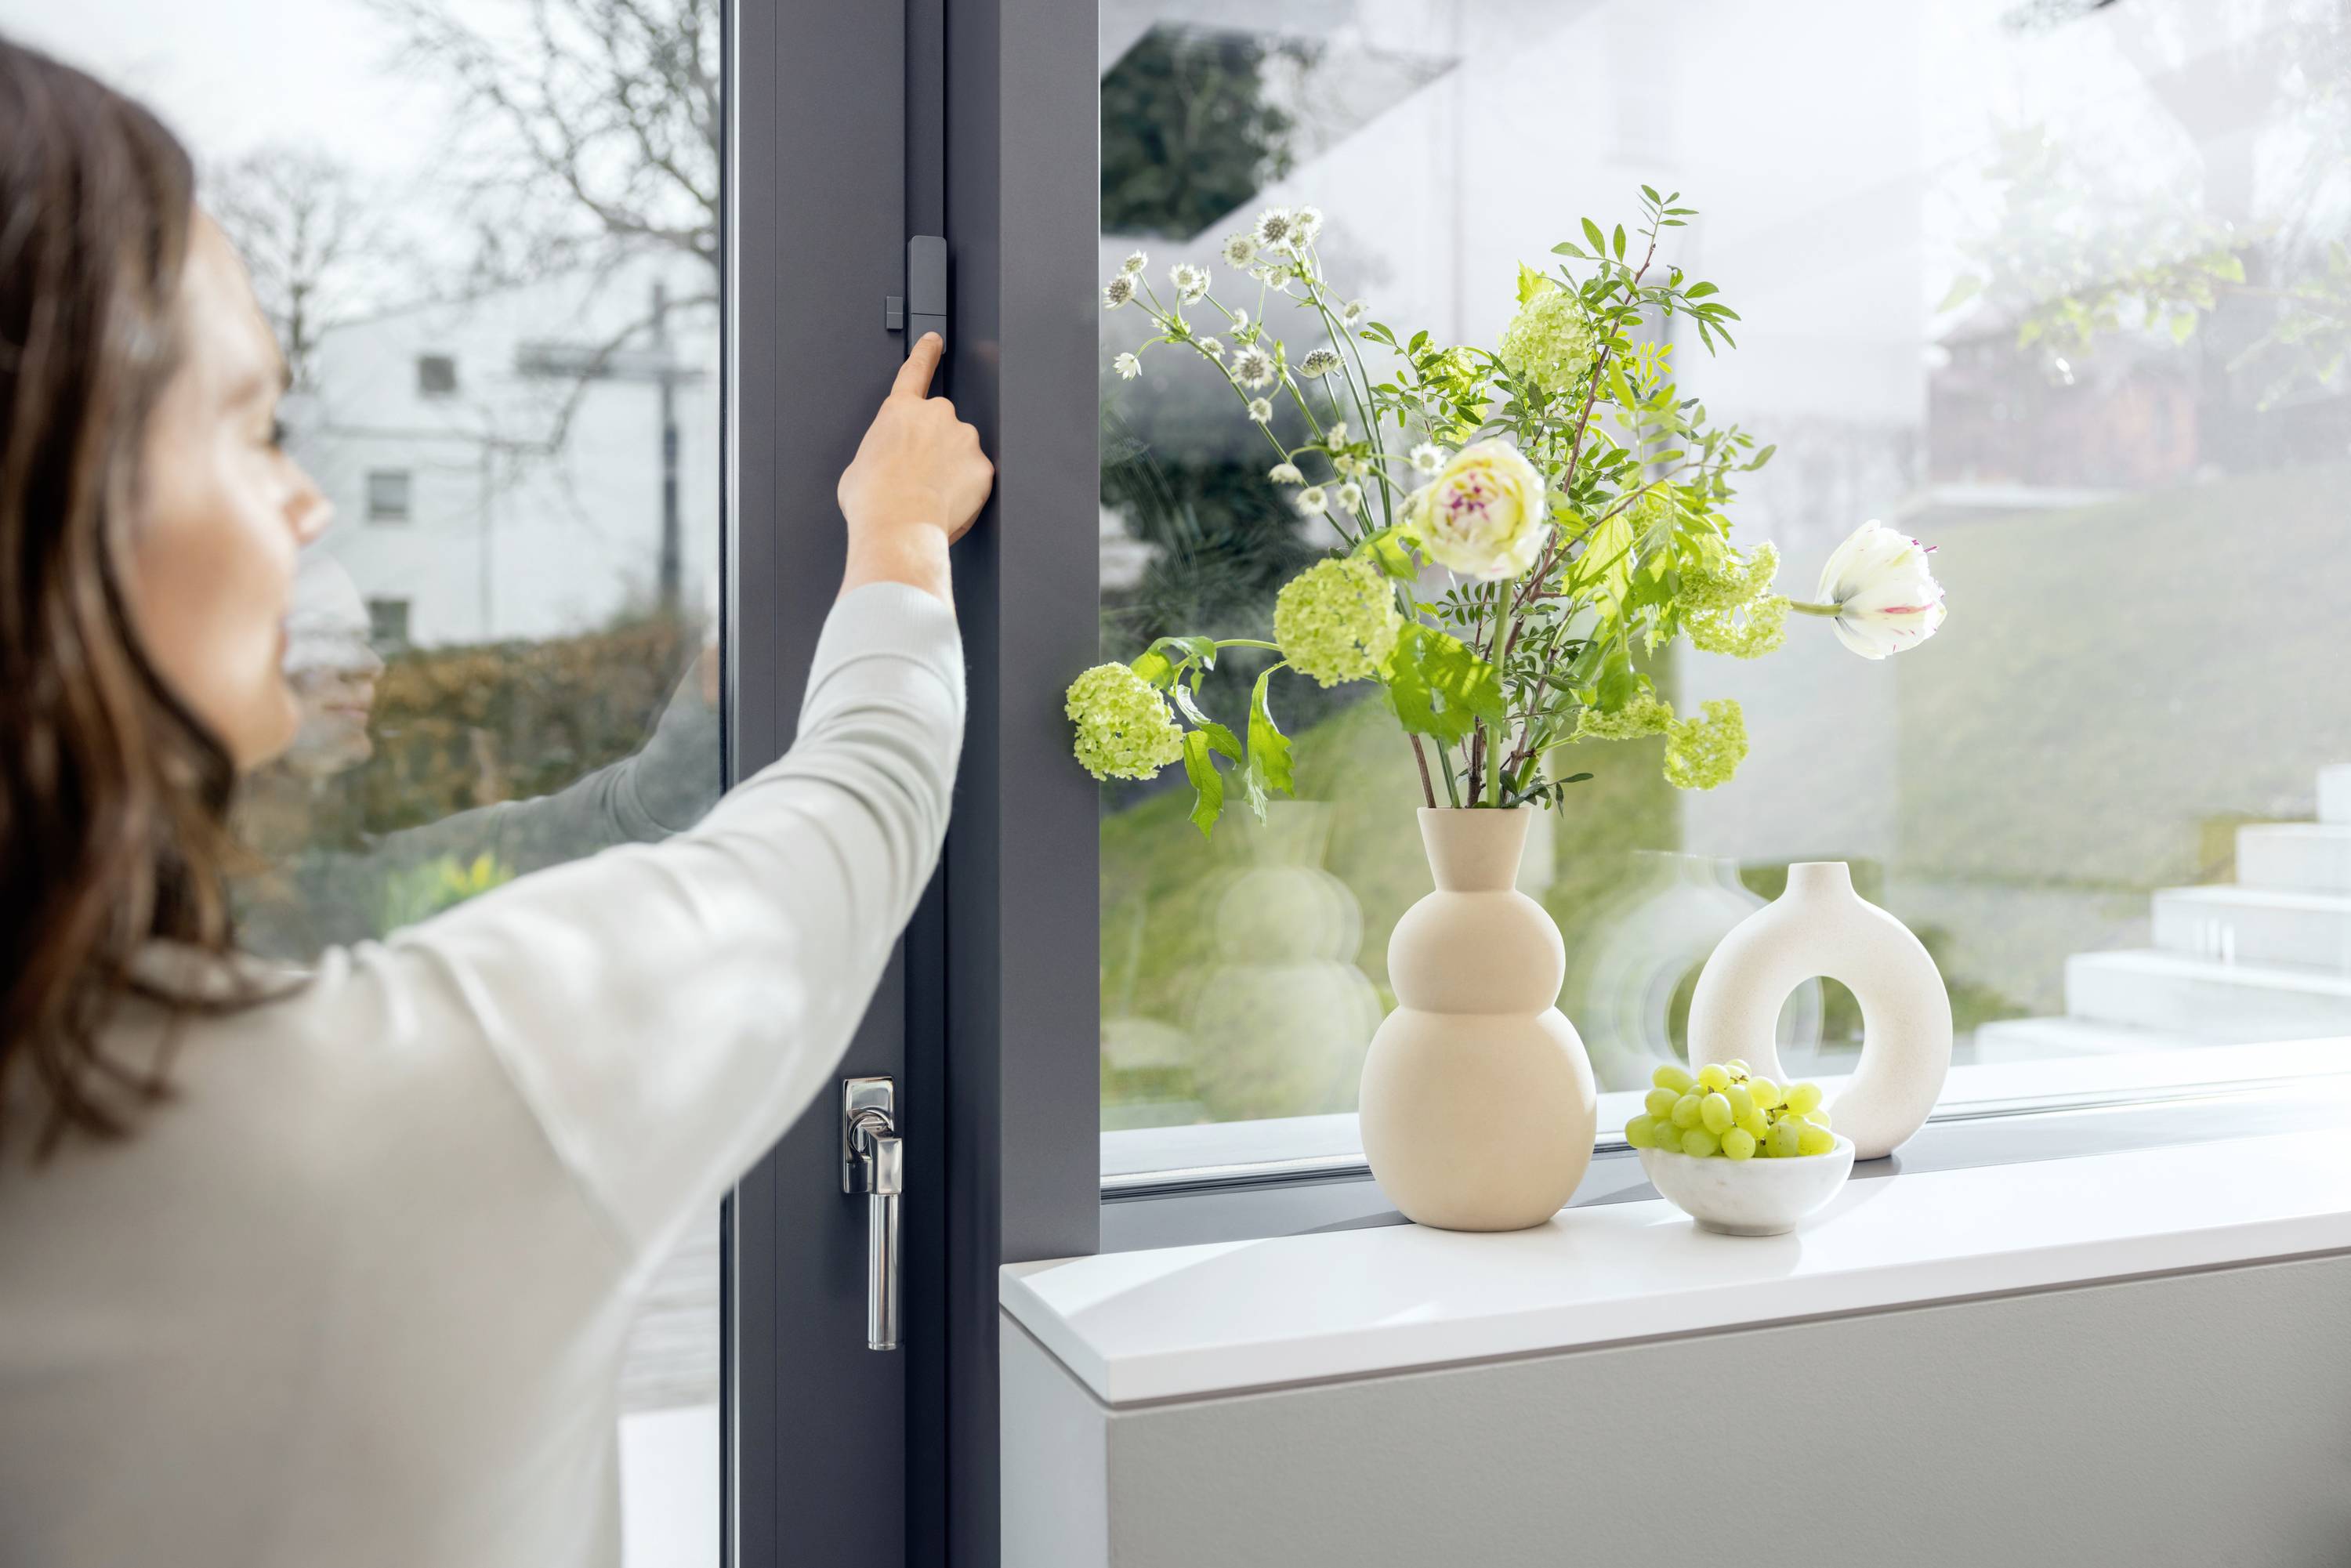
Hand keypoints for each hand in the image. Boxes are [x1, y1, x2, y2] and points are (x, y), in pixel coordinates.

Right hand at [836, 334, 991, 601]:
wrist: (898, 524)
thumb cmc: (873, 498)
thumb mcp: (860, 465)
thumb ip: (882, 450)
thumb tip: (887, 463)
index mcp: (900, 410)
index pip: (916, 370)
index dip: (926, 353)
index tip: (934, 341)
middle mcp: (936, 415)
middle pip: (941, 425)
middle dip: (936, 448)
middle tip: (920, 478)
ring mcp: (963, 438)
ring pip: (961, 452)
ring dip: (951, 470)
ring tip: (931, 497)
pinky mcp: (983, 466)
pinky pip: (976, 476)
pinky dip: (966, 490)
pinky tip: (947, 505)